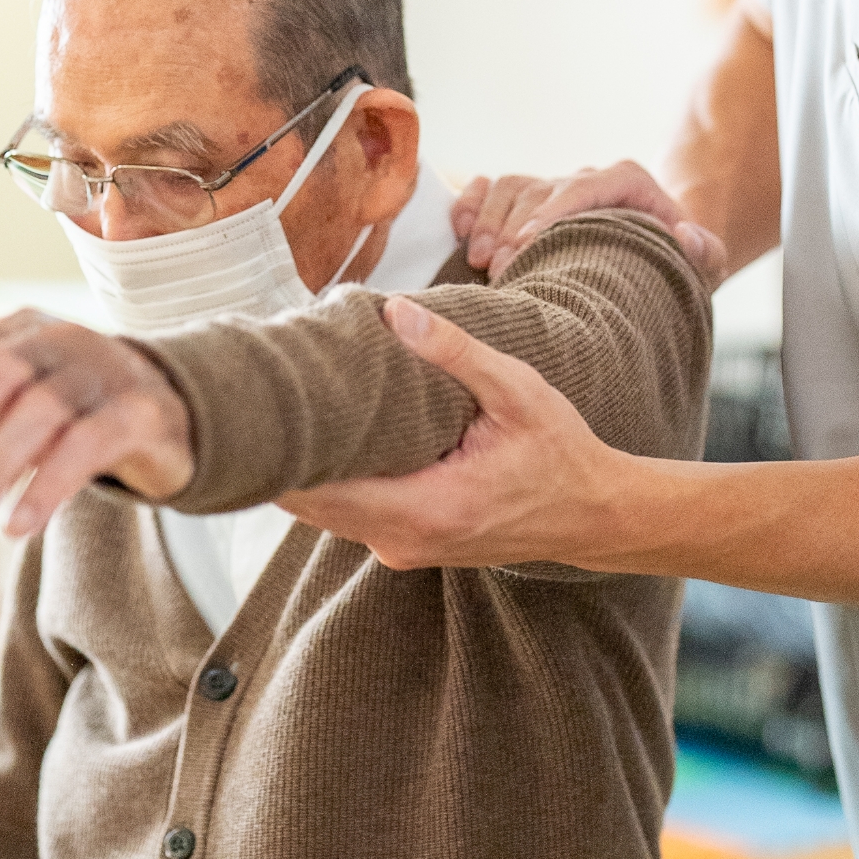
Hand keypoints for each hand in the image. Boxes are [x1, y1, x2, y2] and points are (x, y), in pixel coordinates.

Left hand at [0, 310, 193, 536]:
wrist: (171, 414)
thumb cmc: (74, 416)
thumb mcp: (20, 403)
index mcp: (22, 328)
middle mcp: (62, 336)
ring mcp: (106, 369)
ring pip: (41, 408)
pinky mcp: (142, 411)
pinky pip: (89, 443)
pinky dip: (46, 485)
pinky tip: (17, 523)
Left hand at [279, 296, 631, 569]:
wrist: (595, 516)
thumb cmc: (559, 454)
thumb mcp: (517, 392)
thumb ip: (455, 353)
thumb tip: (396, 311)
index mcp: (428, 509)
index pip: (322, 494)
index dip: (283, 454)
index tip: (263, 406)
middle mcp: (405, 541)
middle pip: (311, 505)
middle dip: (286, 453)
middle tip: (266, 391)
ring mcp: (405, 548)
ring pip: (327, 511)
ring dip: (307, 465)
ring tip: (291, 404)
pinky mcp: (410, 542)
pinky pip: (353, 513)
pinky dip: (334, 477)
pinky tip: (330, 433)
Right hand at [453, 159, 726, 281]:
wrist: (662, 247)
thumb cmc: (680, 258)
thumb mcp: (706, 259)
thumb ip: (705, 250)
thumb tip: (685, 233)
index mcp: (627, 181)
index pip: (584, 186)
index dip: (552, 212)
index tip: (528, 244)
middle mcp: (585, 179)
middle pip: (539, 189)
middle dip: (513, 229)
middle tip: (499, 271)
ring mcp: (552, 187)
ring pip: (510, 186)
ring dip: (488, 221)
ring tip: (480, 262)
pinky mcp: (529, 200)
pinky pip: (491, 186)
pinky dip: (470, 203)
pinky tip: (459, 232)